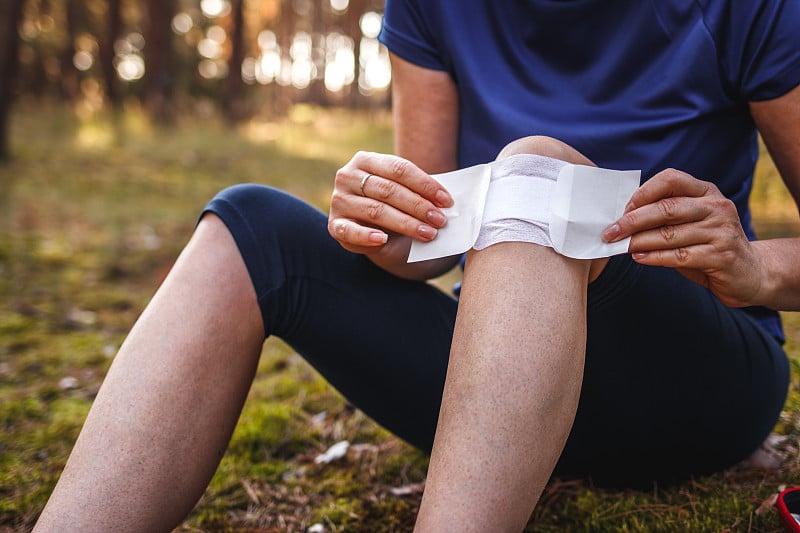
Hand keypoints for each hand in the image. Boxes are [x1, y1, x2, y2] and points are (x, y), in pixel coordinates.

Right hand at [328, 151, 452, 256]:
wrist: (369, 226)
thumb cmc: (391, 204)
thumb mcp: (402, 191)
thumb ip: (418, 192)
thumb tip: (446, 202)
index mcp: (366, 160)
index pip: (399, 169)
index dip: (425, 184)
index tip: (447, 201)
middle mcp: (348, 176)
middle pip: (388, 190)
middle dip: (418, 206)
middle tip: (440, 220)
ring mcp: (339, 200)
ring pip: (376, 210)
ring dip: (405, 223)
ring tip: (428, 234)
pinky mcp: (335, 224)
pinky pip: (350, 231)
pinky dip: (367, 236)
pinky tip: (383, 240)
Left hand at [602, 168, 766, 306]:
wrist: (751, 273)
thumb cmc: (708, 246)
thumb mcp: (691, 223)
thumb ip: (666, 217)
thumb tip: (623, 220)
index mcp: (707, 192)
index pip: (671, 179)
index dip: (643, 193)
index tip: (622, 209)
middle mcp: (717, 207)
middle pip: (667, 209)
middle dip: (633, 221)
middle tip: (610, 232)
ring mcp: (722, 231)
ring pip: (670, 234)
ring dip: (640, 241)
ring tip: (621, 246)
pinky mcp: (722, 256)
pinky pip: (680, 256)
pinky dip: (655, 257)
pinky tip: (639, 258)